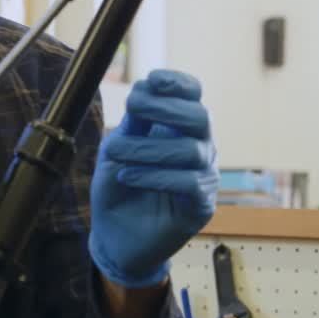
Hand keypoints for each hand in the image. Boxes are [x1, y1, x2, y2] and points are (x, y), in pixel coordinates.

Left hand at [89, 69, 218, 288]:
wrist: (115, 237)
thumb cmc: (118, 188)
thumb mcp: (116, 150)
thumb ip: (133, 124)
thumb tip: (145, 87)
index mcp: (179, 129)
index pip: (193, 97)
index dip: (179, 84)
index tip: (153, 80)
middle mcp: (198, 149)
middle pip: (200, 117)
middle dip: (166, 107)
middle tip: (132, 107)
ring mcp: (203, 177)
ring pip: (191, 151)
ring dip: (148, 147)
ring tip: (115, 153)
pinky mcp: (201, 206)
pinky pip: (189, 183)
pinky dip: (155, 176)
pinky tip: (128, 177)